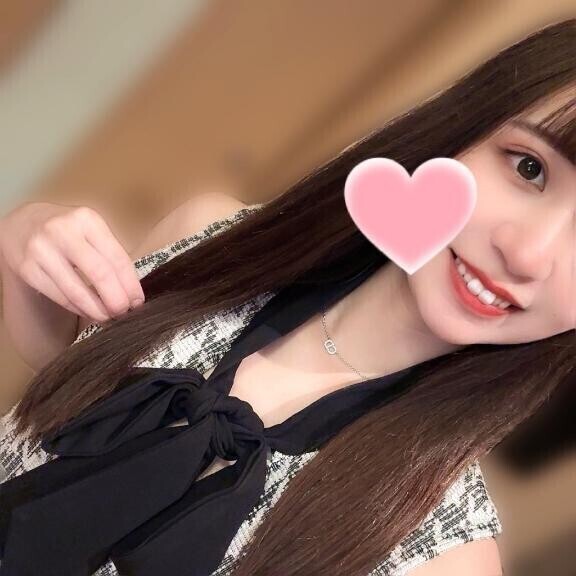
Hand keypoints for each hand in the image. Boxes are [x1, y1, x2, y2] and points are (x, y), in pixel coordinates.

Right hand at [0, 202, 145, 323]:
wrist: (23, 224)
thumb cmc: (68, 231)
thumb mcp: (91, 230)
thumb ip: (110, 253)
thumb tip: (132, 292)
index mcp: (87, 220)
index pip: (117, 258)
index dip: (130, 285)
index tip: (138, 302)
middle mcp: (63, 231)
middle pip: (100, 274)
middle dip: (116, 299)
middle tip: (123, 312)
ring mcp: (42, 250)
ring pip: (77, 291)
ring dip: (97, 309)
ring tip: (107, 317)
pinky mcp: (27, 269)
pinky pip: (59, 296)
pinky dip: (78, 308)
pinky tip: (88, 311)